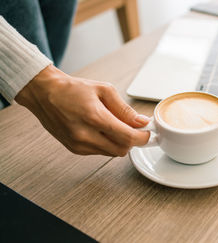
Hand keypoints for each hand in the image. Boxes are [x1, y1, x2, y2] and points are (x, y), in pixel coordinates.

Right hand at [15, 65, 149, 156]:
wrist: (44, 93)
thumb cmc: (73, 89)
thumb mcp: (104, 90)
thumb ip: (124, 109)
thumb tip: (141, 122)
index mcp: (94, 117)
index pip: (127, 137)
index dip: (142, 137)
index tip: (148, 133)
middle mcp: (85, 135)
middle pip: (122, 149)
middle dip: (132, 140)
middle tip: (133, 127)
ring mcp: (78, 145)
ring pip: (112, 153)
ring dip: (119, 142)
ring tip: (114, 125)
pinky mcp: (74, 149)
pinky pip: (100, 152)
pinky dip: (107, 143)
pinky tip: (101, 130)